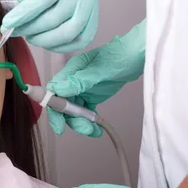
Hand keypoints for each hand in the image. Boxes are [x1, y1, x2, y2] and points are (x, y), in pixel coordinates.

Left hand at [1, 0, 98, 52]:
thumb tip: (22, 1)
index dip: (23, 14)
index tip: (7, 24)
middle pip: (53, 19)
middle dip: (29, 29)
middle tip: (14, 32)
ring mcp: (92, 10)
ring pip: (67, 34)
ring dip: (43, 40)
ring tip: (30, 37)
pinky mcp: (94, 24)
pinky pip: (78, 42)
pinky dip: (58, 47)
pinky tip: (45, 42)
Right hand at [45, 19, 145, 136]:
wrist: (134, 56)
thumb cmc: (118, 57)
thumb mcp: (100, 70)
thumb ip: (79, 81)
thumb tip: (58, 90)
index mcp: (71, 71)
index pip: (54, 90)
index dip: (53, 107)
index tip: (57, 124)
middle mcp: (73, 81)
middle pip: (63, 103)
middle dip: (70, 119)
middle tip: (84, 129)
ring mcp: (82, 90)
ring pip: (74, 110)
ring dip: (81, 123)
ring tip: (93, 131)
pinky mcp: (92, 97)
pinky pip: (86, 112)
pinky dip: (90, 122)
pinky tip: (97, 130)